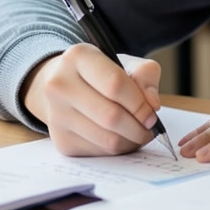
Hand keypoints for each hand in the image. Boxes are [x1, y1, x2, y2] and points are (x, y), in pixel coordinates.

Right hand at [21, 43, 162, 156]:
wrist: (65, 87)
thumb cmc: (101, 74)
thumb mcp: (126, 63)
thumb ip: (145, 76)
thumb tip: (153, 104)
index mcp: (78, 57)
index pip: (115, 84)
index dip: (139, 103)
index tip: (152, 113)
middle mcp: (60, 85)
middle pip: (110, 116)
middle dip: (138, 127)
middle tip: (150, 128)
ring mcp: (57, 115)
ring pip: (106, 139)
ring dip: (131, 141)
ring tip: (140, 134)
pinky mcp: (61, 140)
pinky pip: (99, 152)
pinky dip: (117, 149)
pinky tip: (122, 138)